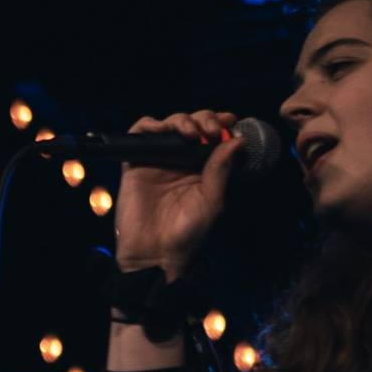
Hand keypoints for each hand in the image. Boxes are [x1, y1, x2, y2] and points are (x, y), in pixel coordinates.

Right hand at [111, 111, 243, 277]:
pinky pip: (139, 134)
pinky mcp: (135, 163)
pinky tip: (162, 130)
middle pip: (193, 124)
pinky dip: (150, 125)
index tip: (231, 121)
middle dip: (204, 119)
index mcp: (202, 168)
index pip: (213, 136)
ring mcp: (157, 160)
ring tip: (191, 132)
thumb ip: (221, 169)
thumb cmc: (187, 233)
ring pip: (169, 125)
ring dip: (182, 120)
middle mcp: (180, 161)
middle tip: (211, 130)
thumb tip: (237, 140)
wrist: (155, 252)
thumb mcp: (212, 200)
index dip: (221, 124)